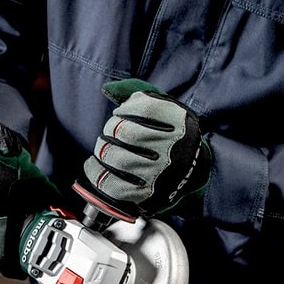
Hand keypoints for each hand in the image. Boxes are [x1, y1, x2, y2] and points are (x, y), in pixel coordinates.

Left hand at [79, 79, 211, 217]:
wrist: (189, 170)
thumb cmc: (168, 133)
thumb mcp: (162, 107)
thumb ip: (136, 91)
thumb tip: (107, 89)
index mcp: (179, 122)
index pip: (144, 107)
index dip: (124, 109)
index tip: (120, 113)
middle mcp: (172, 148)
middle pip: (126, 133)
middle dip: (110, 130)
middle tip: (110, 133)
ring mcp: (160, 173)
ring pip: (117, 158)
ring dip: (102, 150)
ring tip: (104, 147)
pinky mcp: (147, 194)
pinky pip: (112, 184)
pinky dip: (96, 172)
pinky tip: (94, 165)